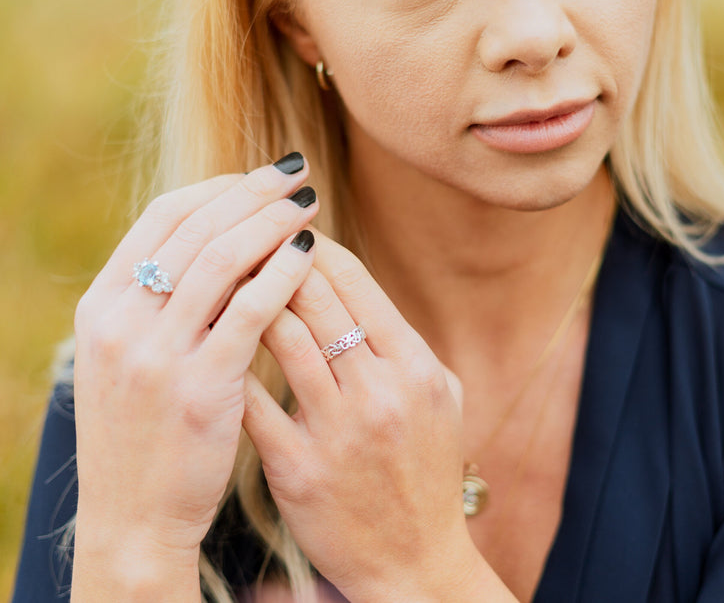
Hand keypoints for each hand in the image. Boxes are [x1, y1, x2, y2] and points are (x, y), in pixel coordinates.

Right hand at [71, 156, 318, 581]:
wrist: (133, 518)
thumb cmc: (144, 429)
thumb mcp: (129, 354)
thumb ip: (161, 296)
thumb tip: (220, 232)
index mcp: (101, 305)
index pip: (164, 215)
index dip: (219, 186)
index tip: (261, 176)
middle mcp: (121, 321)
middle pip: (198, 226)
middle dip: (254, 192)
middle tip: (297, 174)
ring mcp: (156, 354)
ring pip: (224, 259)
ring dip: (274, 222)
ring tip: (310, 205)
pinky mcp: (201, 387)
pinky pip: (251, 309)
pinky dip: (283, 272)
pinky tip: (311, 253)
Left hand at [241, 232, 496, 602]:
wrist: (415, 562)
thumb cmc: (427, 467)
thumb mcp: (441, 395)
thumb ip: (405, 338)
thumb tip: (358, 283)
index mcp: (417, 365)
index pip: (356, 281)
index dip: (313, 247)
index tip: (288, 232)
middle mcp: (380, 391)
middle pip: (314, 298)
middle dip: (274, 259)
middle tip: (245, 241)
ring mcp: (339, 431)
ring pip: (281, 339)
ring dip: (248, 302)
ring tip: (225, 282)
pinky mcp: (298, 469)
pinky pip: (254, 403)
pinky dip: (232, 365)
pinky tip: (213, 342)